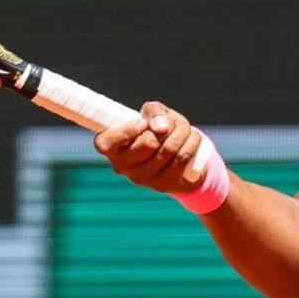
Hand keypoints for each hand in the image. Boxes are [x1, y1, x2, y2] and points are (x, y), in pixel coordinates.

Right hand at [92, 101, 208, 194]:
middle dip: (168, 126)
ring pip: (169, 149)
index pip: (105, 144)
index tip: (142, 124)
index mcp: (110, 148)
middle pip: (148, 143)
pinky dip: (192, 142)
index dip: (126, 132)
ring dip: (183, 131)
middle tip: (171, 123)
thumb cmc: (157, 130)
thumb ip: (152, 111)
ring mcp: (142, 179)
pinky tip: (192, 137)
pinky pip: (182, 158)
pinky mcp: (162, 185)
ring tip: (185, 129)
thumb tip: (161, 127)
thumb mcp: (152, 114)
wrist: (177, 156)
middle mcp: (122, 167)